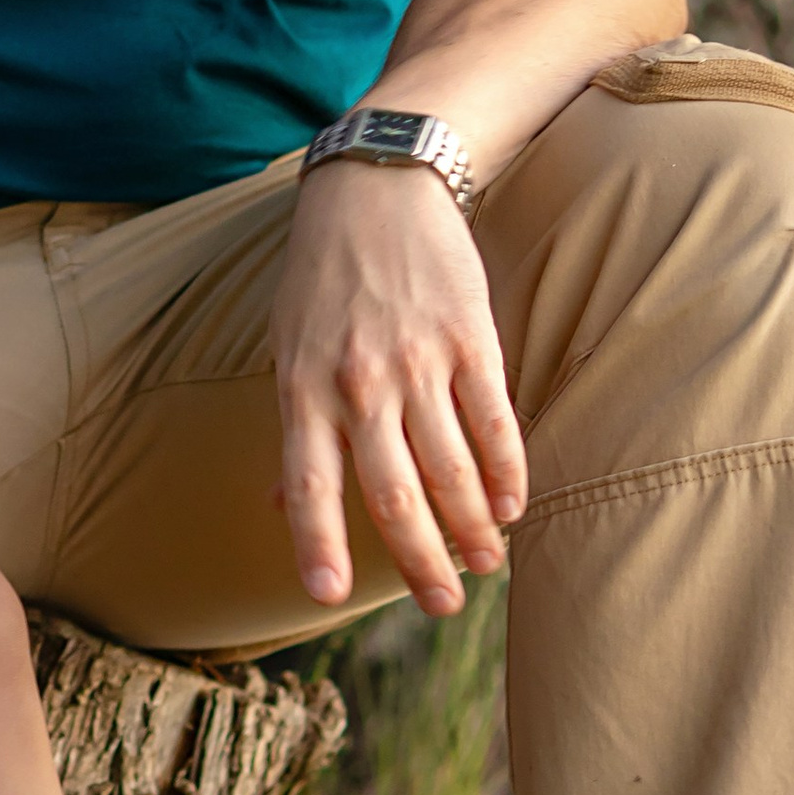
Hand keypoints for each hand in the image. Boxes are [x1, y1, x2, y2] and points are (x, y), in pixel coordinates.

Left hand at [270, 161, 525, 617]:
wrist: (376, 187)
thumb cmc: (322, 279)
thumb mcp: (286, 348)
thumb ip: (295, 429)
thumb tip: (282, 511)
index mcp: (302, 389)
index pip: (309, 484)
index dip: (318, 543)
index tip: (326, 597)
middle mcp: (357, 384)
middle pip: (393, 493)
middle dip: (419, 561)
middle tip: (442, 607)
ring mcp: (416, 361)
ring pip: (449, 467)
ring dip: (471, 527)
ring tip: (485, 563)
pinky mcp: (468, 338)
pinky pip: (492, 420)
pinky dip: (505, 470)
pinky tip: (511, 506)